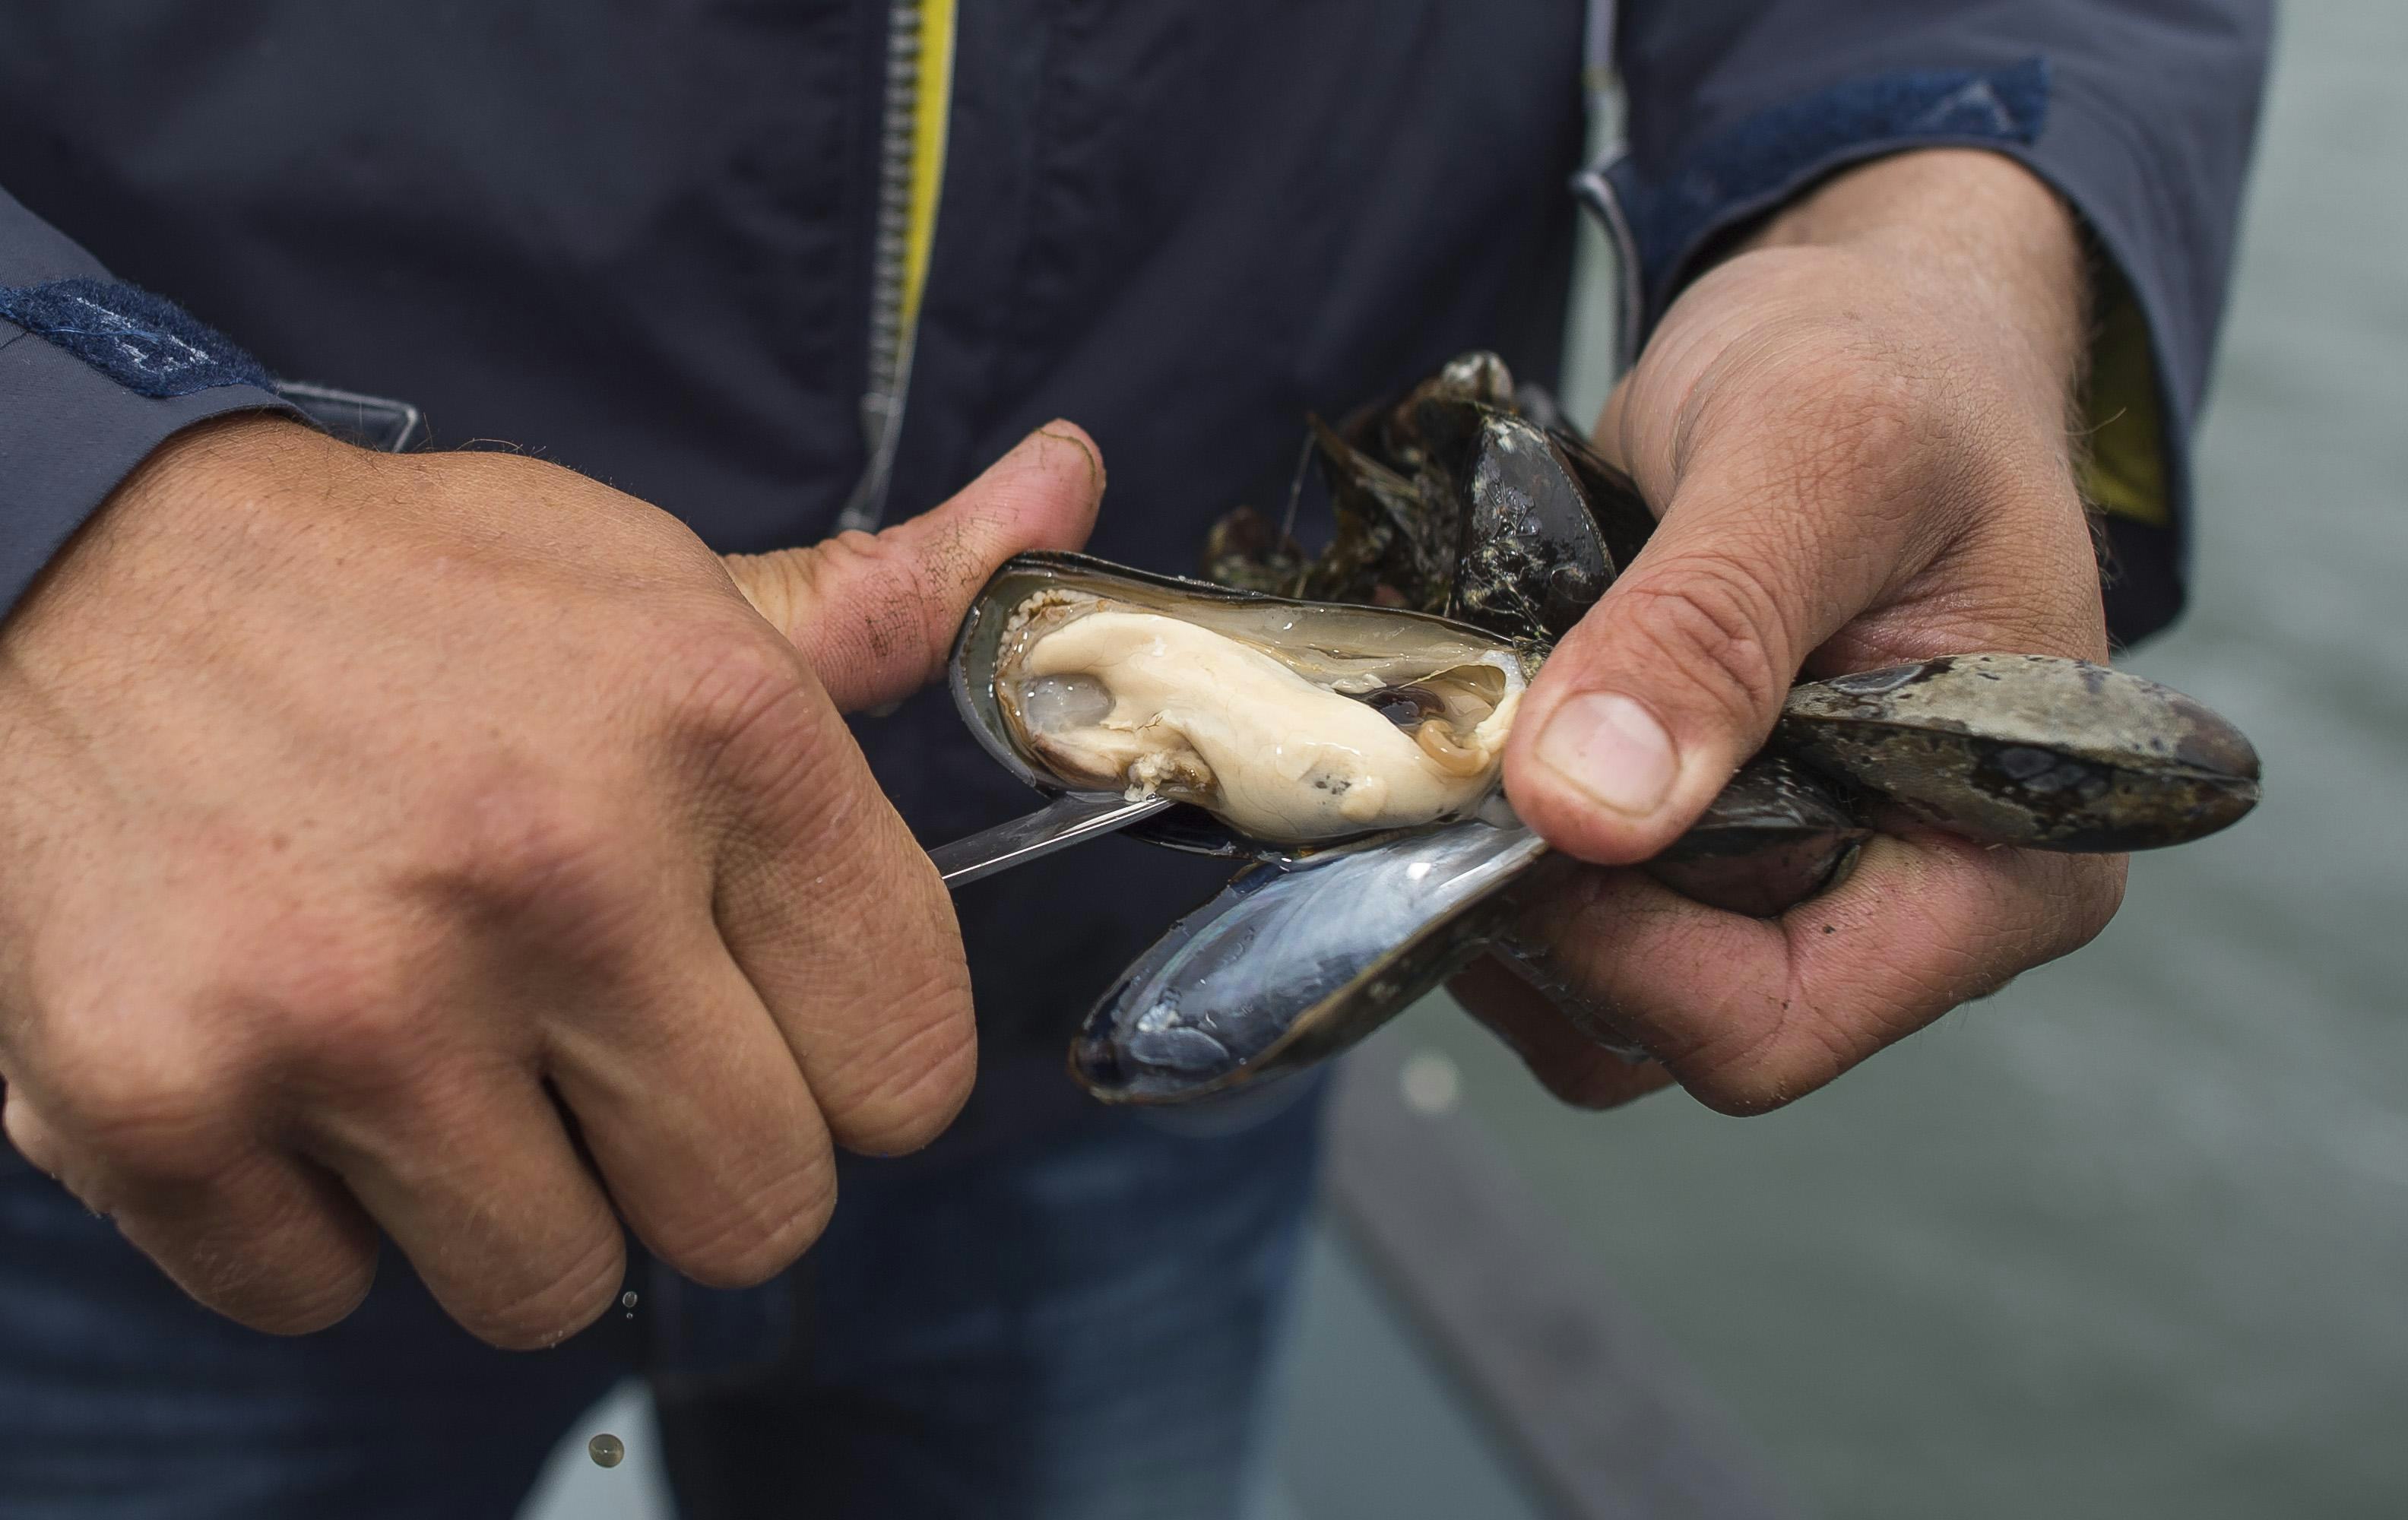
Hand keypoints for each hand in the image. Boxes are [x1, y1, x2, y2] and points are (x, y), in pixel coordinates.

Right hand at [0, 414, 1102, 1344]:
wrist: (57, 565)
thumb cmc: (403, 597)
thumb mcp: (653, 579)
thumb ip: (882, 600)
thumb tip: (1069, 490)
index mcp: (717, 733)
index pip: (911, 1063)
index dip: (854, 1065)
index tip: (778, 1019)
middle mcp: (555, 869)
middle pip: (760, 1211)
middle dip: (699, 1159)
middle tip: (605, 1055)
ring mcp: (352, 1001)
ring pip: (551, 1284)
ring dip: (509, 1201)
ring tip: (442, 1048)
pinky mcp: (163, 1101)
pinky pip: (326, 1293)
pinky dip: (316, 1216)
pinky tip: (298, 1066)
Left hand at [1464, 149, 2127, 1110]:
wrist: (1861, 321)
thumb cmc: (1889, 365)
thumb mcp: (1816, 454)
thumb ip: (1711, 630)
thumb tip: (1589, 809)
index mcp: (2004, 869)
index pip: (1774, 1022)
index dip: (1612, 952)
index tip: (1512, 806)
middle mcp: (1904, 912)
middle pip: (1663, 1023)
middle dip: (1540, 902)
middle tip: (1465, 742)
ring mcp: (1795, 889)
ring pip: (1590, 994)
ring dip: (1495, 880)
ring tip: (1477, 721)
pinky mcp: (1703, 854)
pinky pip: (1567, 924)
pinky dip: (1496, 847)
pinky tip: (1485, 731)